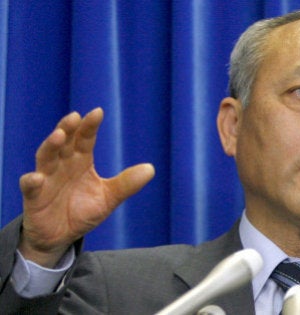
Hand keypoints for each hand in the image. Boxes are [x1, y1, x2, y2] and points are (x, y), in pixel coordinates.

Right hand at [18, 108, 154, 266]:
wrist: (61, 237)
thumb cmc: (83, 211)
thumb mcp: (108, 198)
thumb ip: (126, 184)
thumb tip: (151, 169)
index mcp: (81, 161)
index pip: (85, 139)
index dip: (90, 126)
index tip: (98, 112)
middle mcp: (62, 165)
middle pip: (64, 142)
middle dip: (68, 128)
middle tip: (75, 116)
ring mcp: (46, 179)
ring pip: (46, 157)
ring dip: (51, 146)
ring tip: (59, 136)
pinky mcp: (34, 197)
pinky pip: (30, 187)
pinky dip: (32, 181)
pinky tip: (37, 177)